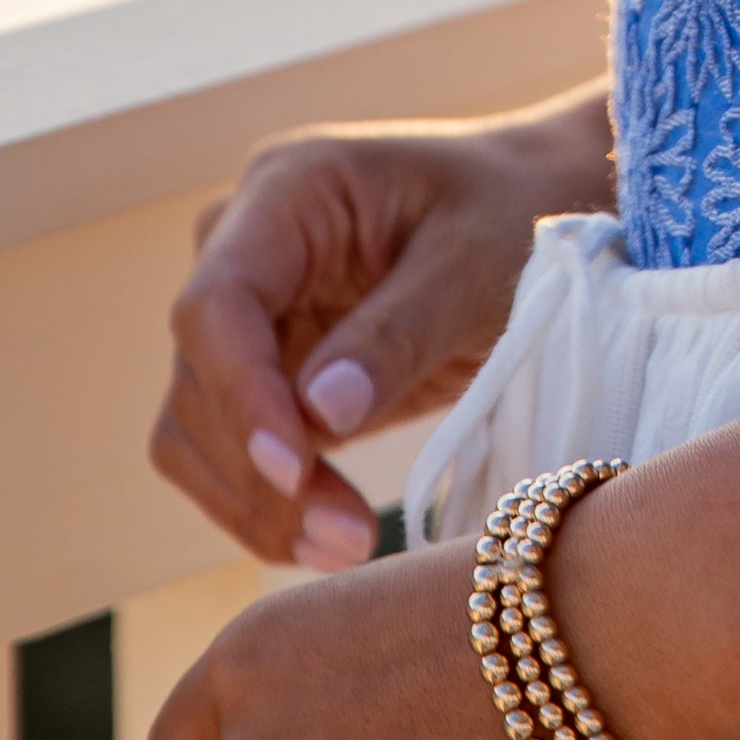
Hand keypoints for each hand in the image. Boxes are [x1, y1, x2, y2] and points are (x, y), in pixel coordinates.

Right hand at [152, 93, 609, 569]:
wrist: (542, 205)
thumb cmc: (517, 210)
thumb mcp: (477, 260)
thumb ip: (401, 330)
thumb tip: (319, 415)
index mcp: (288, 190)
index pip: (217, 303)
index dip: (240, 392)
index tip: (297, 467)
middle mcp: (246, 247)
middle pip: (200, 377)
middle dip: (260, 469)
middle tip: (348, 539)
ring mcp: (250, 313)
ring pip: (197, 428)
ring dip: (256, 504)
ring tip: (346, 549)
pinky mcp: (268, 371)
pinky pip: (233, 452)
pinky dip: (269, 504)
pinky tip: (328, 541)